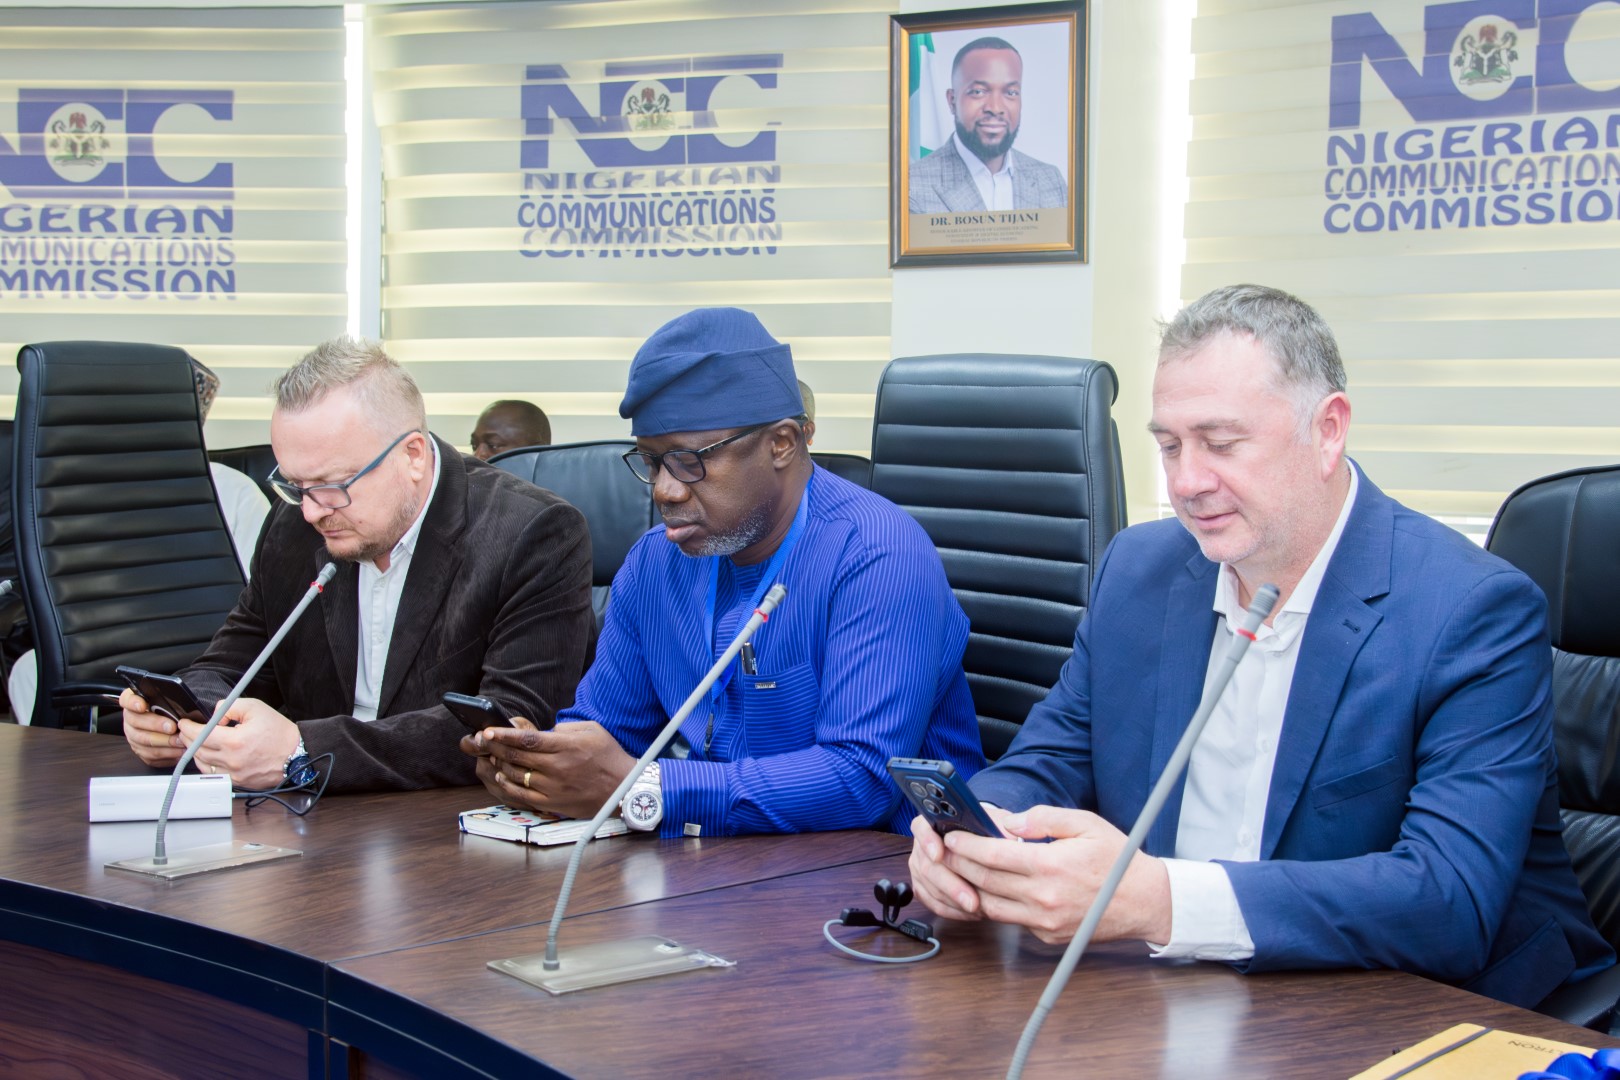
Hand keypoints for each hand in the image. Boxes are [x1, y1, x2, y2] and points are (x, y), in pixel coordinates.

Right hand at [120, 688, 185, 768]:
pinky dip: (165, 754)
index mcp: (133, 701)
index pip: (127, 699)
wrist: (166, 722)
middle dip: (156, 725)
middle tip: (172, 727)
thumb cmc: (169, 708)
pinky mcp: (139, 750)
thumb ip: (169, 698)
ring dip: (163, 742)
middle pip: (136, 722)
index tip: (142, 706)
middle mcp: (130, 718)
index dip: (133, 702)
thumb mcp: (168, 698)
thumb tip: (181, 702)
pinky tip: (178, 751)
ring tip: (179, 741)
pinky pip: (149, 755)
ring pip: (143, 740)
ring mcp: (133, 735)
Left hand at [176, 697, 300, 790]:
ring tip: (196, 743)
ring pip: (202, 765)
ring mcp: (234, 774)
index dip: (188, 728)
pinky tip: (208, 756)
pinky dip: (207, 765)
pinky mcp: (238, 782)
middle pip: (197, 750)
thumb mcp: (256, 707)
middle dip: (188, 738)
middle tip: (187, 731)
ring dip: (195, 752)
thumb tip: (215, 715)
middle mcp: (232, 760)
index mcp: (234, 741)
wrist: (297, 754)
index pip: (200, 735)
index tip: (184, 723)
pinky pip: (214, 774)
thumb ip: (230, 706)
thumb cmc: (279, 733)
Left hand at [466, 720, 635, 818]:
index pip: (528, 740)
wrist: (624, 789)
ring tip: (492, 756)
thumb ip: (565, 728)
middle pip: (517, 757)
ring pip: (515, 775)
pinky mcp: (552, 802)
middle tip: (483, 741)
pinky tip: (501, 776)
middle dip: (495, 747)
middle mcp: (557, 767)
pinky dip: (507, 785)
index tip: (488, 731)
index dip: (504, 735)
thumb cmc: (609, 756)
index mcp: (566, 746)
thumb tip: (544, 732)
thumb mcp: (592, 730)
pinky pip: (521, 795)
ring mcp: (553, 787)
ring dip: (499, 765)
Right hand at [908, 804, 1018, 921]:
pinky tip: (970, 913)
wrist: (983, 844)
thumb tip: (1011, 829)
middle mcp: (923, 844)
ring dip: (953, 901)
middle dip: (951, 885)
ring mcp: (921, 866)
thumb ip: (999, 824)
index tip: (939, 854)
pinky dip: (951, 910)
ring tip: (977, 909)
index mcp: (935, 822)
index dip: (928, 841)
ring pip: (929, 887)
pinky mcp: (924, 887)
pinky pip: (932, 902)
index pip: (922, 827)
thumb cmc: (988, 831)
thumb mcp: (996, 822)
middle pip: (927, 865)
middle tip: (971, 900)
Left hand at [937, 806, 1171, 945]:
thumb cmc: (1117, 859)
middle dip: (958, 864)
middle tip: (945, 850)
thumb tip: (1007, 822)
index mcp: (1050, 866)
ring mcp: (1044, 922)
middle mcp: (1043, 898)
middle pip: (983, 882)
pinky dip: (995, 904)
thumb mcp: (1085, 824)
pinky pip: (1011, 920)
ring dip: (970, 888)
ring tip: (959, 869)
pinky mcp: (1047, 937)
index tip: (951, 836)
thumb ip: (1042, 818)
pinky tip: (988, 888)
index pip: (992, 856)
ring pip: (990, 907)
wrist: (1146, 901)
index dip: (965, 845)